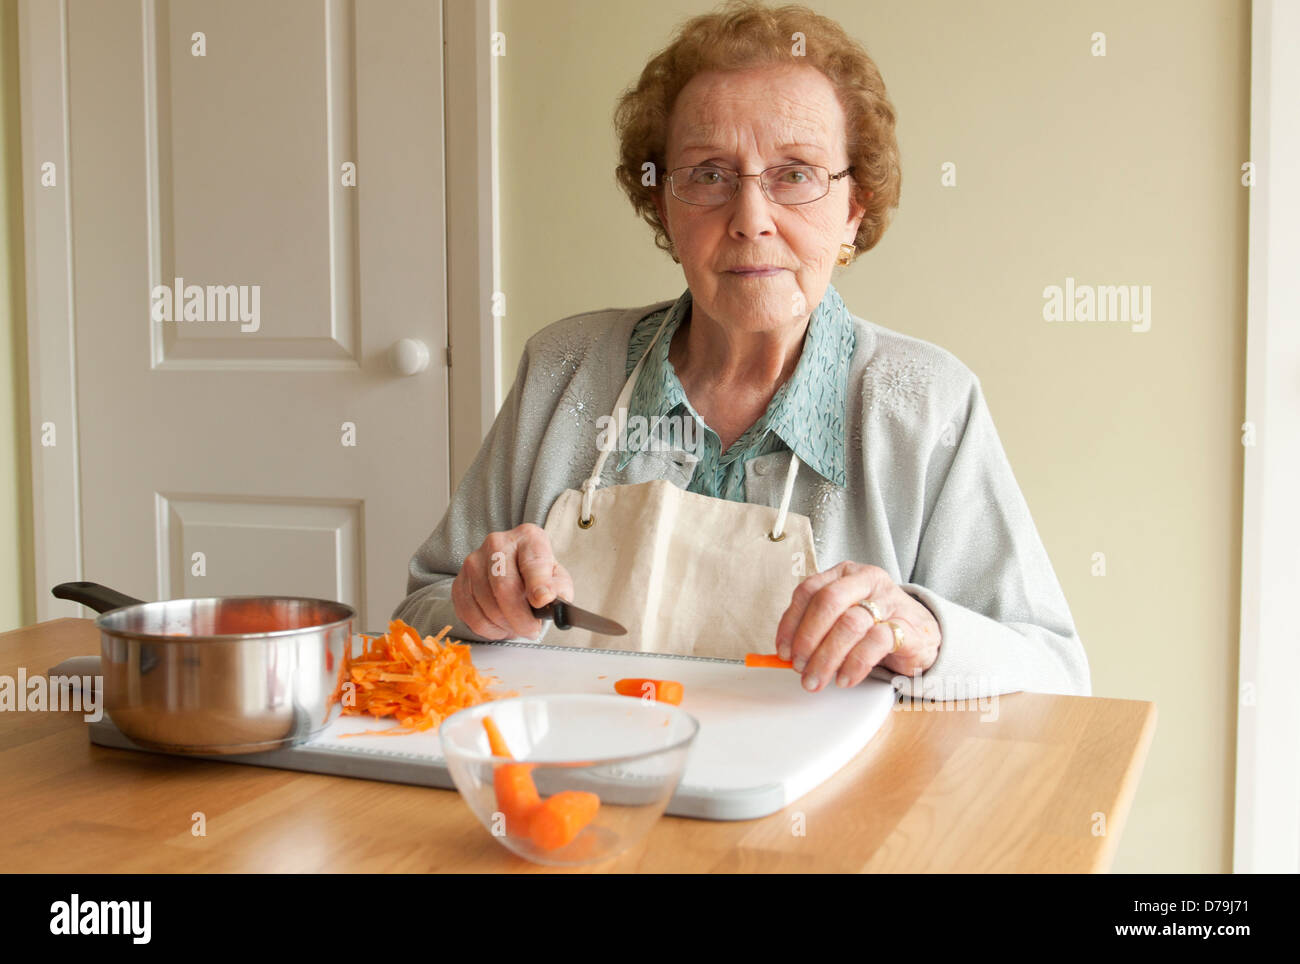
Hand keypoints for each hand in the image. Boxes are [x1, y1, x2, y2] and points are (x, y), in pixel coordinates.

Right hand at [452, 523, 573, 639]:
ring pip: (487, 606)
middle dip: (520, 618)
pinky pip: (471, 616)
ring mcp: (473, 562)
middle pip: (504, 587)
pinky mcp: (459, 582)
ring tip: (517, 626)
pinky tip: (500, 626)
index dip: (537, 584)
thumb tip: (547, 598)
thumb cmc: (537, 574)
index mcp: (528, 538)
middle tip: (531, 630)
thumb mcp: (557, 577)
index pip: (531, 563)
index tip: (542, 601)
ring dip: (505, 626)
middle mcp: (497, 544)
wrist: (512, 567)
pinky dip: (489, 629)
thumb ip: (559, 588)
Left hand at [775, 561, 940, 690]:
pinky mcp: (906, 626)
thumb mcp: (844, 616)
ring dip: (827, 657)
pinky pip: (875, 643)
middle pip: (827, 602)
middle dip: (807, 639)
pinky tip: (844, 678)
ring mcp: (888, 601)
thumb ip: (817, 628)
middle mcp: (865, 581)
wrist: (923, 633)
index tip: (783, 650)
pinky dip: (854, 665)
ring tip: (817, 679)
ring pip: (849, 624)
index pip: (808, 590)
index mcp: (844, 574)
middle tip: (799, 667)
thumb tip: (787, 653)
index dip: (791, 622)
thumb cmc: (876, 624)